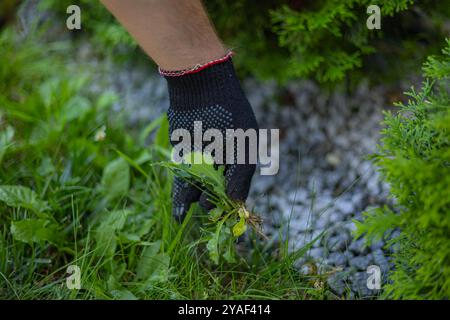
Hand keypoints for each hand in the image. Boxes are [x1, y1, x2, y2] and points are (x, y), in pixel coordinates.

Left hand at [164, 57, 257, 221]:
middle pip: (216, 191)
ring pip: (198, 188)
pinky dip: (180, 194)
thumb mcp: (242, 145)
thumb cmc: (228, 113)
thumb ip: (240, 176)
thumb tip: (235, 203)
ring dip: (192, 202)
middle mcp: (223, 161)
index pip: (238, 189)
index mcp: (242, 158)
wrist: (200, 87)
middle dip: (211, 203)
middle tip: (207, 209)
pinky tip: (179, 211)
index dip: (232, 204)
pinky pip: (183, 179)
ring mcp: (203, 160)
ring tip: (185, 218)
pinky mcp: (184, 156)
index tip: (227, 219)